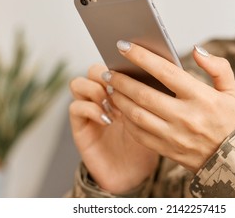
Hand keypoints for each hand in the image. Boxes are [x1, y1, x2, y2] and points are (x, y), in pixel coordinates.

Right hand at [69, 64, 158, 193]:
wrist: (135, 173)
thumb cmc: (148, 142)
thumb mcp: (157, 115)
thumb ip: (153, 94)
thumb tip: (158, 69)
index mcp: (122, 89)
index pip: (114, 63)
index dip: (120, 61)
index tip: (135, 66)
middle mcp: (103, 97)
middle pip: (95, 70)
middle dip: (107, 75)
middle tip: (122, 87)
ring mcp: (89, 110)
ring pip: (78, 83)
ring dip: (96, 90)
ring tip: (113, 104)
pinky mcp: (80, 126)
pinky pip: (76, 107)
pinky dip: (91, 109)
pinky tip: (107, 120)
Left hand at [103, 41, 234, 172]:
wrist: (234, 161)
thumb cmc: (230, 122)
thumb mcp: (232, 92)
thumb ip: (218, 67)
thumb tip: (196, 50)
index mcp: (201, 98)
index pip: (165, 72)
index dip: (142, 56)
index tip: (124, 46)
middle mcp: (185, 117)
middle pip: (143, 94)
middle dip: (121, 80)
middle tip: (108, 71)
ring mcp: (174, 135)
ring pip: (136, 115)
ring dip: (119, 99)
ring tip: (110, 88)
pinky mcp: (166, 149)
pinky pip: (138, 134)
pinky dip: (126, 120)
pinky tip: (121, 109)